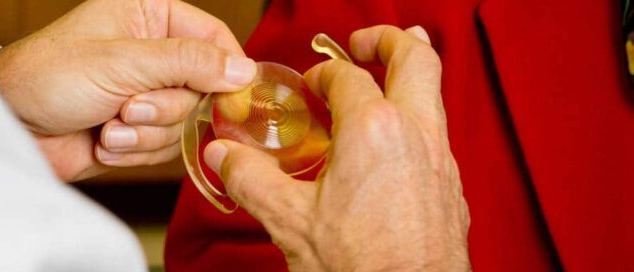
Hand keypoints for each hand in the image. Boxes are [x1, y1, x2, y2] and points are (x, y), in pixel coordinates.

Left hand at [0, 0, 255, 180]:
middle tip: (127, 106)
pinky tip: (102, 140)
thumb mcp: (123, 61)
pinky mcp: (137, 128)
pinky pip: (163, 147)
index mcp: (151, 15)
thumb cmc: (50, 76)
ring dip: (144, 132)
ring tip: (107, 123)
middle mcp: (154, 51)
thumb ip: (188, 63)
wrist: (9, 125)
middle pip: (202, 87)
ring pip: (183, 122)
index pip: (214, 36)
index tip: (233, 101)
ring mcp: (146, 91)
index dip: (227, 70)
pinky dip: (133, 149)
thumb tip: (243, 70)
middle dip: (163, 107)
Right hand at [203, 25, 469, 270]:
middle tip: (365, 42)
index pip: (348, 78)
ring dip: (407, 78)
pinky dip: (414, 119)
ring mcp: (439, 159)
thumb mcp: (290, 220)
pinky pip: (435, 133)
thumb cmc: (361, 266)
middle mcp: (416, 134)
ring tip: (384, 78)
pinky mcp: (450, 186)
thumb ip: (251, 178)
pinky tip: (391, 145)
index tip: (311, 85)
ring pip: (433, 94)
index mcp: (373, 131)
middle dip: (390, 40)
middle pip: (417, 59)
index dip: (324, 74)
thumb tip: (224, 156)